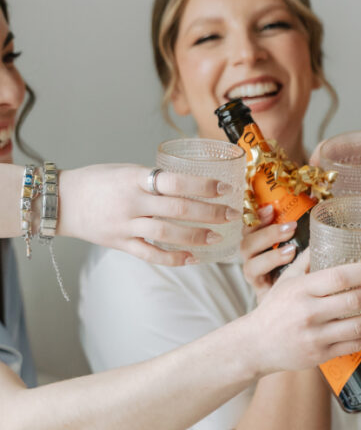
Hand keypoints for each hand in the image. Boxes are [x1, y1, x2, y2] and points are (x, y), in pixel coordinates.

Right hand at [58, 164, 238, 265]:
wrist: (60, 201)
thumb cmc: (96, 181)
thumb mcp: (125, 170)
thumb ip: (154, 179)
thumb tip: (189, 184)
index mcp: (134, 178)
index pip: (176, 181)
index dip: (204, 185)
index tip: (225, 188)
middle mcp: (131, 202)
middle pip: (178, 210)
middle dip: (210, 213)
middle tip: (231, 215)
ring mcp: (125, 226)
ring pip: (167, 234)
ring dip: (196, 237)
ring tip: (216, 237)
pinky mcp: (120, 244)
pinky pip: (150, 254)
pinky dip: (173, 258)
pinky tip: (191, 259)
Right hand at [241, 204, 297, 300]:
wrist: (300, 303)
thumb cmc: (302, 267)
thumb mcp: (302, 243)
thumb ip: (304, 225)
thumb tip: (319, 199)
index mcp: (261, 243)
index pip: (251, 226)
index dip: (257, 216)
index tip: (270, 208)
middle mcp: (254, 259)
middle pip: (247, 243)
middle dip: (266, 234)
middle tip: (291, 227)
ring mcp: (257, 278)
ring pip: (250, 265)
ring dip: (270, 256)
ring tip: (291, 251)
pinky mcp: (262, 295)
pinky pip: (260, 286)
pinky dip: (274, 277)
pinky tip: (290, 273)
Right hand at [248, 253, 360, 373]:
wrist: (255, 346)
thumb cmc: (274, 309)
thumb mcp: (286, 281)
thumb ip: (307, 260)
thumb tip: (329, 236)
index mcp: (301, 290)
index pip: (339, 277)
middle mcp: (309, 313)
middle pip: (355, 301)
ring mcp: (316, 336)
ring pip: (360, 325)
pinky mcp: (321, 354)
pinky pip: (355, 346)